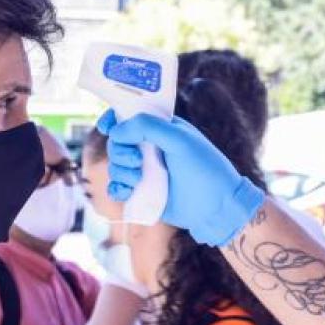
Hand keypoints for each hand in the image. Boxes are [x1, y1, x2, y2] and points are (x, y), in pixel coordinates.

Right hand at [98, 110, 264, 245]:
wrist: (216, 208)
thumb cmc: (205, 169)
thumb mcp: (180, 140)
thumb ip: (148, 127)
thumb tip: (116, 131)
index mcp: (161, 129)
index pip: (129, 116)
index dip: (114, 119)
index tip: (108, 128)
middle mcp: (150, 148)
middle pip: (116, 142)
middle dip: (120, 151)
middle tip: (137, 161)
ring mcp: (145, 171)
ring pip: (115, 166)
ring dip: (121, 172)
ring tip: (140, 180)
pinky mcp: (142, 192)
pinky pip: (117, 188)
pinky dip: (116, 189)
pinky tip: (127, 192)